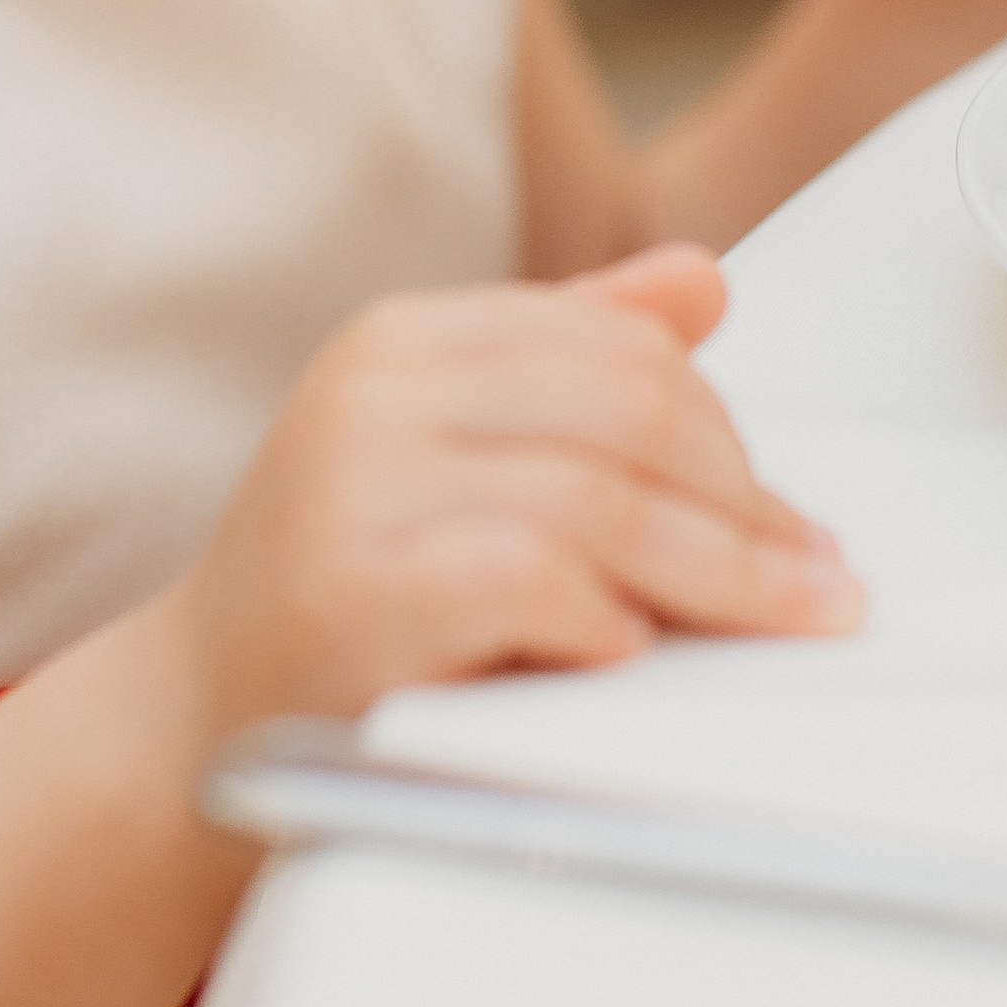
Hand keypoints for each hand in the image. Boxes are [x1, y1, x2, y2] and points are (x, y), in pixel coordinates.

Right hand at [166, 247, 859, 740]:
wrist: (189, 723)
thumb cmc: (334, 594)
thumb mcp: (450, 450)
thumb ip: (571, 365)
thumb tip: (703, 283)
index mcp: (405, 340)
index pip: (615, 344)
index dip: (731, 431)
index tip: (796, 520)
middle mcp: (377, 390)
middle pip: (628, 408)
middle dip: (749, 503)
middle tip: (817, 580)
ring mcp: (359, 484)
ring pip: (603, 497)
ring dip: (722, 576)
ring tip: (781, 624)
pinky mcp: (358, 590)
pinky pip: (532, 580)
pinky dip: (606, 618)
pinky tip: (634, 652)